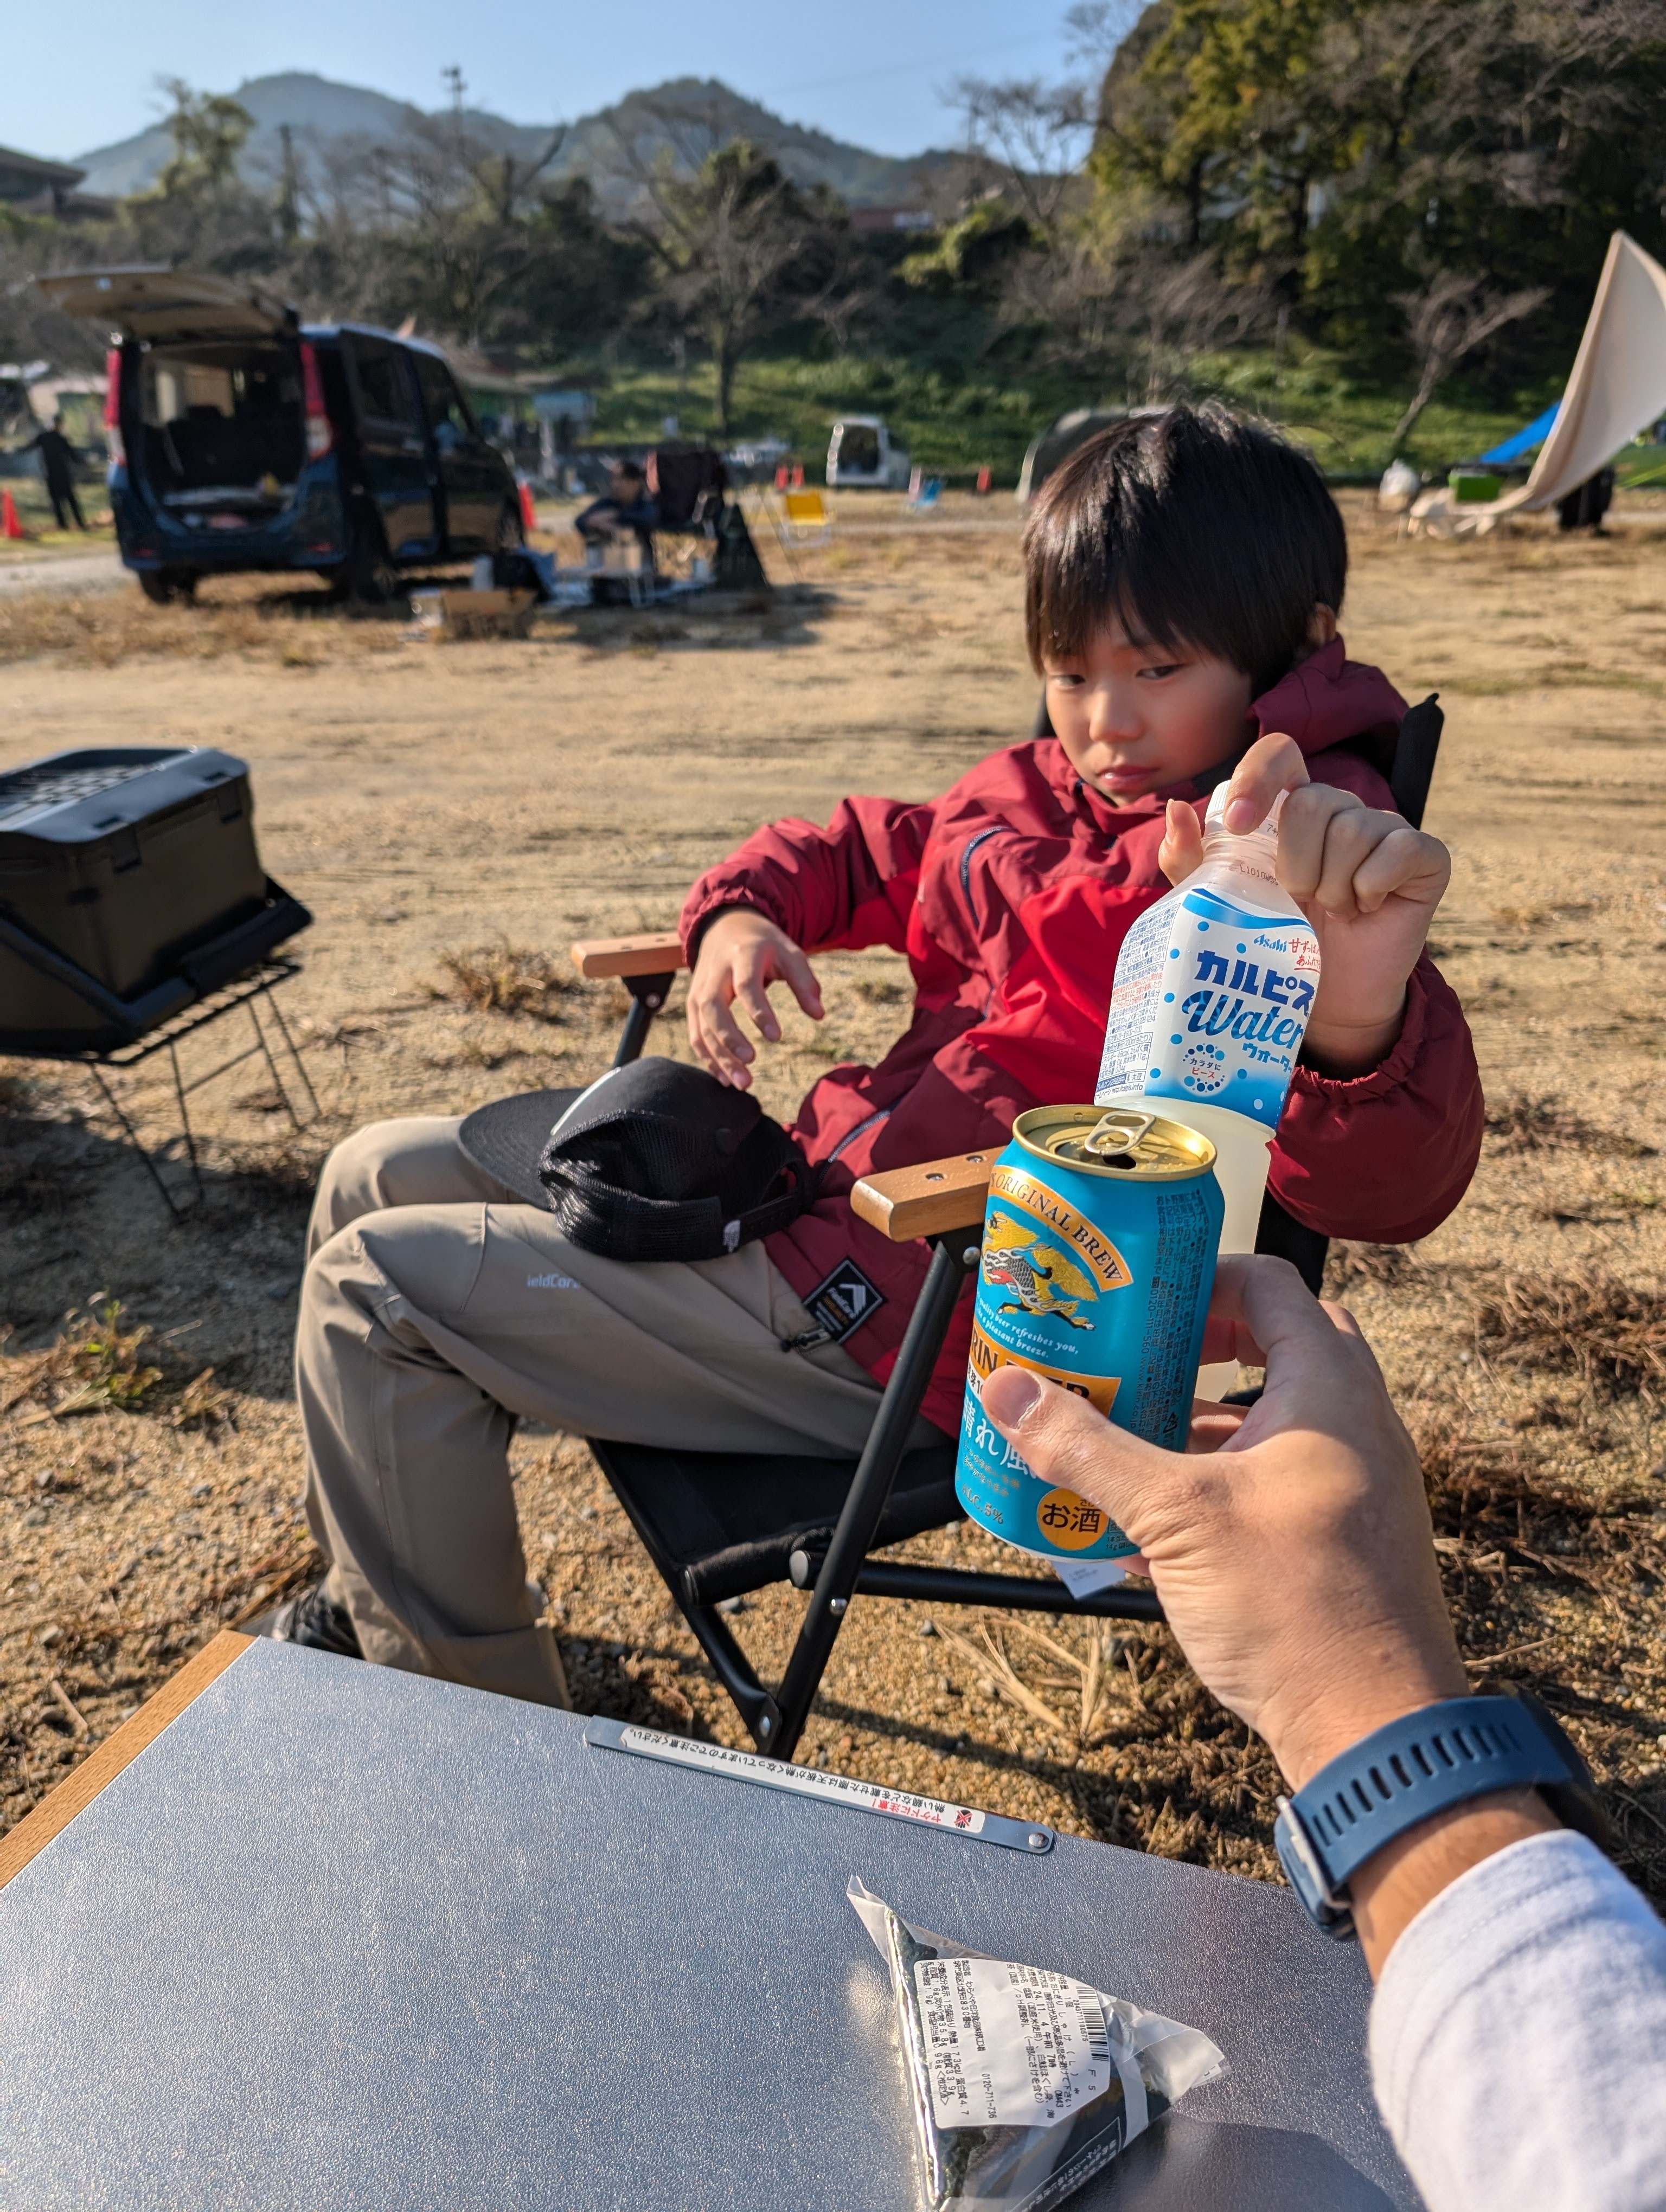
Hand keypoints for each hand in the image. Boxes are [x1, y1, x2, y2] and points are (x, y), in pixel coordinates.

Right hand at [686, 907, 823, 1088]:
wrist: (726, 927)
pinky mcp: (693, 1004)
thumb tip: (819, 1015)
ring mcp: (699, 990)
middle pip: (714, 1009)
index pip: (747, 986)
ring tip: (742, 1082)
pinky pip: (696, 1035)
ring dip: (719, 1057)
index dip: (759, 1012)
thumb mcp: (789, 952)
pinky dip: (708, 1058)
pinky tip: (725, 1078)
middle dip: (730, 1039)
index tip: (776, 1037)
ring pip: (702, 1027)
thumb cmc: (764, 945)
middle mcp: (715, 974)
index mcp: (742, 956)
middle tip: (751, 1062)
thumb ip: (805, 982)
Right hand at [980, 1256, 1555, 1972]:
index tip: (1135, 1299)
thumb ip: (1088, 1449)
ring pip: (1269, 1421)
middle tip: (1128, 1359)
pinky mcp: (1345, 1538)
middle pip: (1270, 1347)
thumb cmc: (1295, 1609)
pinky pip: (1275, 1483)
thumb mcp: (1173, 1516)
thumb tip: (1009, 1391)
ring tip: (1123, 1439)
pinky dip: (1216, 1486)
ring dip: (1197, 1424)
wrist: (1378, 1731)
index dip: (1196, 1278)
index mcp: (1329, 1388)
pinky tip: (1149, 1531)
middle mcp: (1355, 1423)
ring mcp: (1357, 1483)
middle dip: (1191, 1350)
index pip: (1267, 1284)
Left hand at [1159, 734, 1450, 1078]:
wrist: (1325, 999)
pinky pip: (1398, 850)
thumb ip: (1192, 859)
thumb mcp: (1221, 902)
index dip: (1257, 778)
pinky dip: (1371, 888)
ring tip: (1330, 911)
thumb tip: (1177, 808)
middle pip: (1311, 802)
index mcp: (1290, 808)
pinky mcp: (1424, 856)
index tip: (1238, 825)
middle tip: (1296, 901)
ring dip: (1332, 885)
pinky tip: (1365, 909)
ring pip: (1352, 829)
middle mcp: (1339, 809)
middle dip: (1294, 864)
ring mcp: (1385, 828)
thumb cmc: (1274, 942)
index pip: (1278, 754)